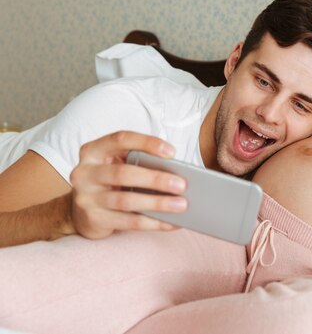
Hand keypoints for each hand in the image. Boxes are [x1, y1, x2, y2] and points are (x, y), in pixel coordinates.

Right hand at [70, 131, 187, 238]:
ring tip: (181, 204)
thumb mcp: (116, 164)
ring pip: (127, 200)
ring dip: (158, 203)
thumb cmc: (109, 182)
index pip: (121, 139)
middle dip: (156, 179)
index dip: (147, 143)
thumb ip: (138, 162)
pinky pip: (129, 222)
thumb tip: (177, 173)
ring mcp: (86, 197)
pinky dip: (154, 223)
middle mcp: (85, 172)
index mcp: (93, 150)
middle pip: (124, 173)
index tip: (172, 153)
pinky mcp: (93, 219)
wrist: (80, 211)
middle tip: (181, 184)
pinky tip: (172, 223)